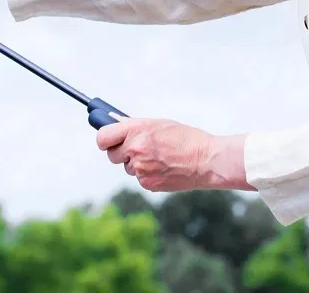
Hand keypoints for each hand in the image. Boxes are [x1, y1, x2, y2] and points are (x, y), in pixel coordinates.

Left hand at [97, 118, 250, 192]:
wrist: (205, 160)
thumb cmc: (184, 138)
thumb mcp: (158, 124)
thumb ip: (134, 126)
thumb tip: (114, 124)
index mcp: (136, 130)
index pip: (103, 137)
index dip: (104, 140)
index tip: (107, 141)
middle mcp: (135, 149)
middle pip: (112, 155)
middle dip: (121, 153)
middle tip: (136, 149)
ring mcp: (140, 168)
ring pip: (128, 168)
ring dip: (137, 164)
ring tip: (159, 158)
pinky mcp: (147, 183)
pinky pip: (140, 179)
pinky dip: (148, 175)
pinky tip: (164, 168)